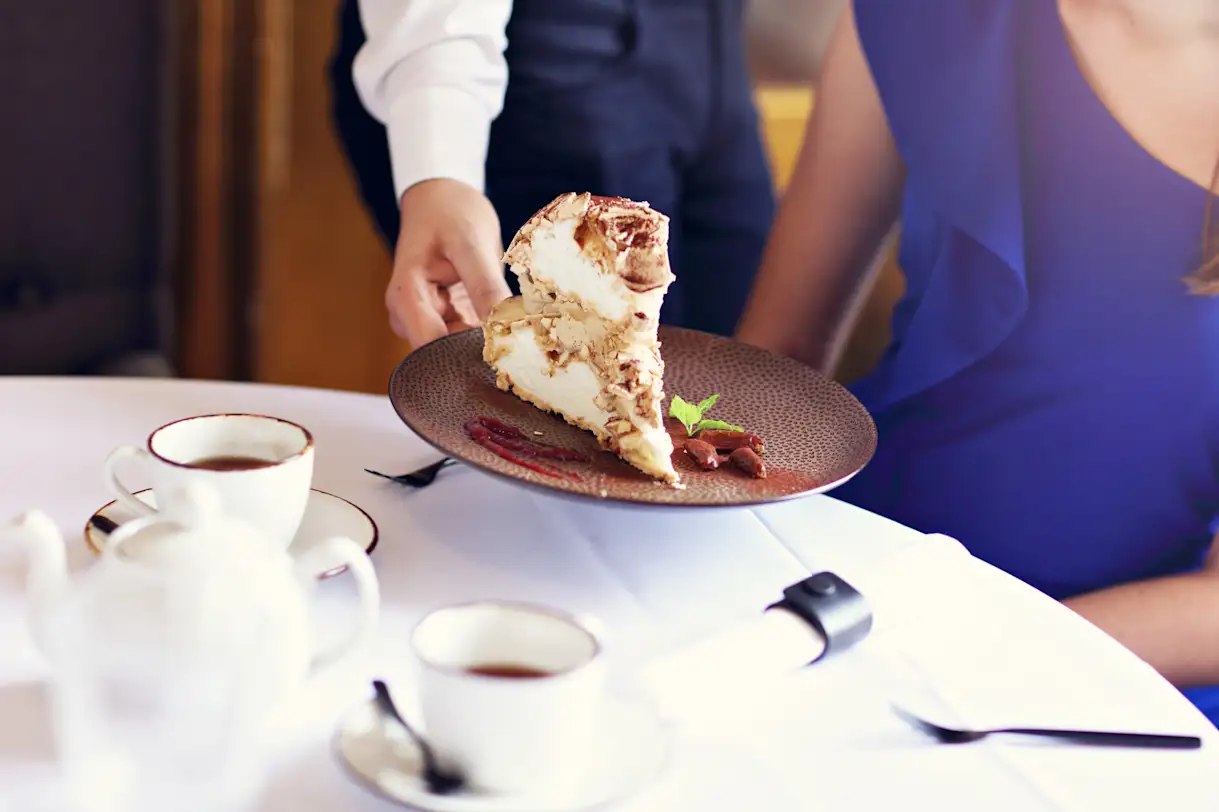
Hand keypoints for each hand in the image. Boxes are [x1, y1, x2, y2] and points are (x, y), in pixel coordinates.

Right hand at [386, 179, 511, 346]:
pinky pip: (464, 337)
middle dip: (480, 351)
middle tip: (521, 342)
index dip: (467, 356)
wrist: (440, 198)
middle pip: (443, 354)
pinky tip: (506, 322)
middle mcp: (408, 316)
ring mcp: (423, 319)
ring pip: (457, 349)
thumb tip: (504, 329)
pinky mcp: (442, 319)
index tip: (505, 353)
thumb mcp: (471, 243)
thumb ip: (485, 287)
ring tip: (516, 326)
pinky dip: (485, 333)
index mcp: (406, 297)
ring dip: (485, 342)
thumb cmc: (450, 213)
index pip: (432, 348)